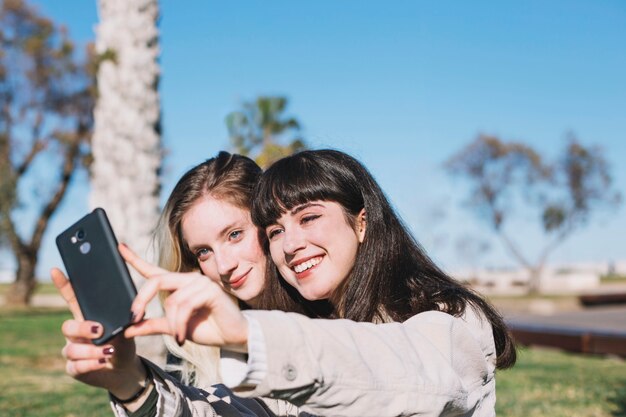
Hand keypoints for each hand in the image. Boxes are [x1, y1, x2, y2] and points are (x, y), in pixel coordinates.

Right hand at [52, 269, 145, 398]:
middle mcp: (76, 333)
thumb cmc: (123, 341)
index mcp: (87, 317)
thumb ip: (126, 315)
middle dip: (82, 328)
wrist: (124, 367)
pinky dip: (90, 364)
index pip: (72, 299)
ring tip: (108, 351)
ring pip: (71, 349)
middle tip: (99, 330)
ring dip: (90, 350)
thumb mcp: (127, 326)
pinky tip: (101, 361)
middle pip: (67, 326)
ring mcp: (73, 350)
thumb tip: (136, 305)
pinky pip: (75, 366)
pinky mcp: (74, 368)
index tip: (56, 270)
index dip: (63, 285)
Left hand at [119, 244, 248, 349]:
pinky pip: (185, 306)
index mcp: (178, 285)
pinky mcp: (210, 290)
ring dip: (172, 324)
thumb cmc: (208, 329)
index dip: (135, 259)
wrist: (234, 337)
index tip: (119, 247)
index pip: (153, 271)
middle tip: (133, 318)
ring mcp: (200, 282)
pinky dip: (180, 324)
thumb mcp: (174, 328)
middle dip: (141, 300)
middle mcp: (188, 279)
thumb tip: (127, 329)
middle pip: (156, 281)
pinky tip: (183, 336)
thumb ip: (152, 325)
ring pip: (172, 300)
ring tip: (178, 338)